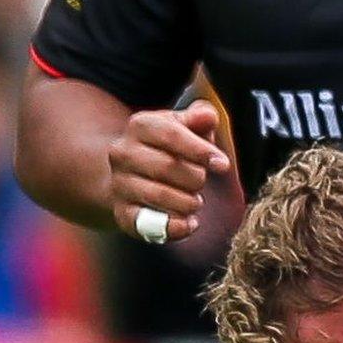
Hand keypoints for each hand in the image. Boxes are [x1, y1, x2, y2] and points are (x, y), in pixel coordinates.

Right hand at [105, 100, 230, 242]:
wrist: (131, 173)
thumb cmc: (169, 146)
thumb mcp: (185, 125)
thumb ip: (200, 117)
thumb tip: (208, 115)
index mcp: (141, 125)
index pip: (171, 134)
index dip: (200, 150)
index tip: (223, 165)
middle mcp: (123, 153)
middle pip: (167, 166)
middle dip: (195, 177)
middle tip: (202, 181)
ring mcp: (119, 183)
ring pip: (159, 195)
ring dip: (188, 201)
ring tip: (196, 200)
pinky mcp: (122, 212)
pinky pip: (148, 224)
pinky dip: (175, 227)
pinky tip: (190, 223)